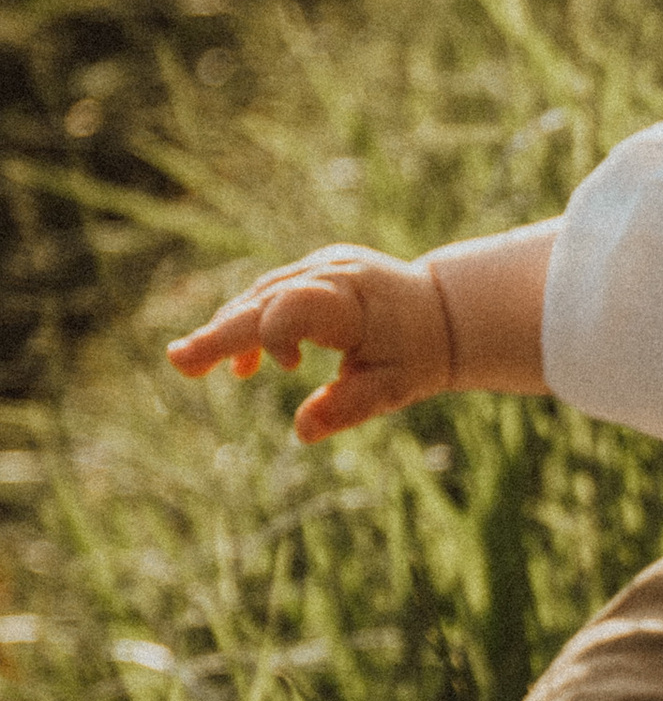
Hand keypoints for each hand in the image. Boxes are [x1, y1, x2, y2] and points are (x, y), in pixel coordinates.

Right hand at [167, 244, 454, 439]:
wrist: (445, 311)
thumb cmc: (420, 354)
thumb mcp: (395, 388)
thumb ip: (350, 406)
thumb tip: (301, 432)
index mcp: (354, 301)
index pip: (294, 306)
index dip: (270, 335)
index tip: (278, 369)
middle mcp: (332, 273)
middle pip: (264, 300)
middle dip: (222, 333)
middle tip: (179, 362)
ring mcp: (321, 267)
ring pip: (261, 296)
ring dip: (231, 331)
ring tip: (199, 369)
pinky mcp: (314, 272)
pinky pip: (272, 295)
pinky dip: (252, 325)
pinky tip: (245, 367)